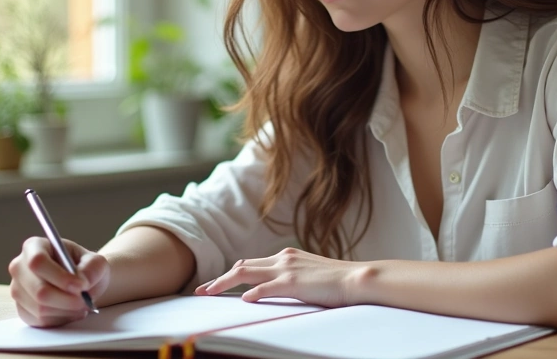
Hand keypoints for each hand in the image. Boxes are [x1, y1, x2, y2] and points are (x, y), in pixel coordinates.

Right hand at [8, 236, 109, 327]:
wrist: (82, 284)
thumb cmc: (86, 268)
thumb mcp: (96, 262)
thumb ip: (92, 268)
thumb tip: (83, 282)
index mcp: (34, 247)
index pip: (38, 261)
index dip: (59, 276)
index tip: (80, 286)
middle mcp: (20, 267)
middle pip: (38, 290)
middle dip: (66, 299)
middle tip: (85, 300)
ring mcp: (18, 290)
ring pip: (40, 308)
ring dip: (66, 310)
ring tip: (82, 304)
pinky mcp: (22, 310)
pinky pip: (41, 321)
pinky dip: (61, 319)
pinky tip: (71, 310)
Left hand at [195, 247, 368, 307]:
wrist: (356, 279)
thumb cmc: (336, 282)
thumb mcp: (308, 276)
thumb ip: (291, 278)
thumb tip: (274, 289)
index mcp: (286, 256)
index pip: (250, 263)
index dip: (230, 273)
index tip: (214, 284)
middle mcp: (282, 258)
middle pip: (242, 266)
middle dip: (219, 278)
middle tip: (200, 290)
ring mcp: (286, 269)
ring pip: (245, 272)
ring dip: (223, 282)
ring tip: (207, 293)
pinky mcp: (293, 282)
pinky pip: (265, 287)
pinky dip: (251, 292)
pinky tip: (242, 300)